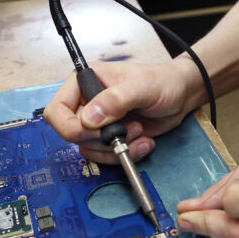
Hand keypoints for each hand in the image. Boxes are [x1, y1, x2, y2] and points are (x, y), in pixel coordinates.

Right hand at [43, 60, 194, 163]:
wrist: (182, 95)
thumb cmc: (163, 81)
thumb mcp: (142, 86)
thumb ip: (115, 100)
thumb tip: (89, 118)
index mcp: (85, 82)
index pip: (56, 110)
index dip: (70, 126)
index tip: (94, 130)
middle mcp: (87, 103)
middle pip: (72, 135)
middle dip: (101, 139)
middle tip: (126, 129)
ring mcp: (99, 123)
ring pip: (89, 149)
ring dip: (116, 148)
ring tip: (139, 132)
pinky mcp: (111, 138)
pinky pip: (106, 156)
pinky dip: (126, 154)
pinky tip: (143, 141)